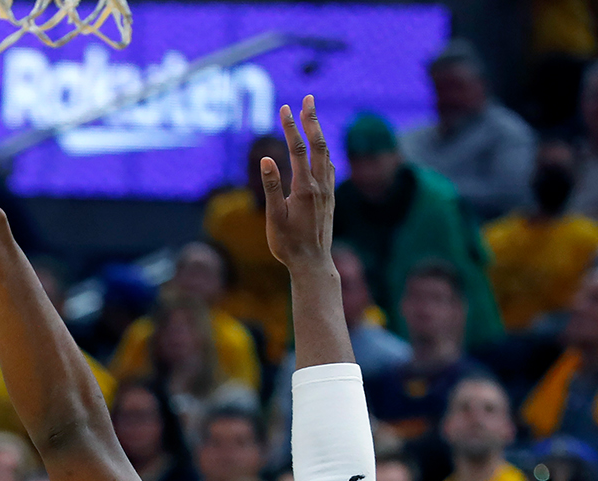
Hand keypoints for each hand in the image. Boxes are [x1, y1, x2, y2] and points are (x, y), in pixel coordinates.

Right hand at [260, 96, 336, 272]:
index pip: (297, 149)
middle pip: (318, 144)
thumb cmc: (289, 245)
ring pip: (326, 155)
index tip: (284, 107)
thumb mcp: (274, 218)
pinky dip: (325, 154)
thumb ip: (271, 187)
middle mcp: (320, 186)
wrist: (313, 265)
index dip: (290, 127)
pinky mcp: (330, 200)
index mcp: (304, 189)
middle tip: (307, 98)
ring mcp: (328, 192)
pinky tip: (322, 153)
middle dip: (312, 120)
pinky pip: (330, 169)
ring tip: (312, 117)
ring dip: (319, 133)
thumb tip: (267, 159)